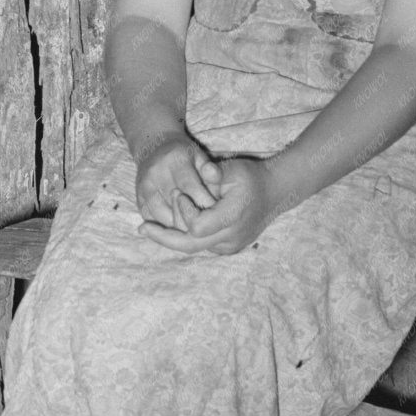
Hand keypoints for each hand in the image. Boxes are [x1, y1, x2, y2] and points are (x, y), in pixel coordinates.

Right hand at [134, 131, 222, 231]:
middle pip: (177, 206)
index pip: (191, 189)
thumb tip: (215, 177)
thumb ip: (211, 169)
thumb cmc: (184, 156)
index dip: (205, 204)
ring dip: (181, 226)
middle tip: (208, 223)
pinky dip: (168, 227)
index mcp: (175, 160)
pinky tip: (179, 226)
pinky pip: (154, 221)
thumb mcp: (200, 156)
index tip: (217, 213)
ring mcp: (145, 188)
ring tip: (195, 226)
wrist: (154, 150)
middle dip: (195, 218)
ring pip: (164, 218)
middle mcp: (156, 173)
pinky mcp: (139, 200)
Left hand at [140, 155, 273, 254]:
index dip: (184, 212)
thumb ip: (215, 171)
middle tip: (141, 228)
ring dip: (172, 238)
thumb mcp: (235, 169)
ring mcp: (229, 246)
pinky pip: (200, 245)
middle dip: (163, 237)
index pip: (197, 226)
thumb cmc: (251, 178)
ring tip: (149, 229)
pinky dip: (184, 237)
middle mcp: (231, 237)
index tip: (179, 194)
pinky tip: (168, 229)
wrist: (274, 193)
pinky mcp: (226, 248)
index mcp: (233, 217)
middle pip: (190, 245)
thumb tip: (204, 168)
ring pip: (193, 247)